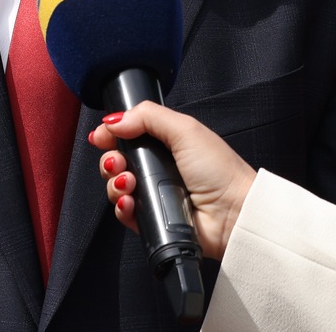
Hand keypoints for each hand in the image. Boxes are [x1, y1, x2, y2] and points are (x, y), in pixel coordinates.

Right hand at [89, 101, 254, 261]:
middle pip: (117, 161)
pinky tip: (131, 202)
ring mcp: (155, 194)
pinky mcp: (153, 219)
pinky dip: (122, 207)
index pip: (128, 134)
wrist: (233, 213)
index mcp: (167, 143)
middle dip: (111, 161)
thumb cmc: (219, 171)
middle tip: (120, 163)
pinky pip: (125, 213)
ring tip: (129, 183)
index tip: (102, 137)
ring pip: (117, 187)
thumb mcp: (185, 129)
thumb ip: (147, 116)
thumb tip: (114, 120)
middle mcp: (158, 168)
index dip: (111, 135)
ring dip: (115, 184)